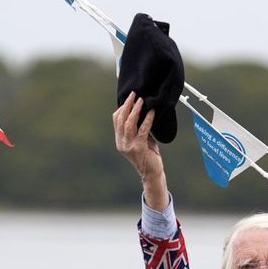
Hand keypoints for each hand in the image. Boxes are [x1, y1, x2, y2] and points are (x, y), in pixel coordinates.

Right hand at [112, 92, 168, 208]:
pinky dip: (147, 119)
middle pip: (121, 119)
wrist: (151, 173)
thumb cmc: (147, 156)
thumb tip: (142, 112)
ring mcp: (129, 145)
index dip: (121, 108)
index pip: (116, 120)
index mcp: (119, 140)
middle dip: (127, 105)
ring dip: (136, 110)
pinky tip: (151, 112)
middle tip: (134, 94)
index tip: (128, 98)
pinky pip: (143, 130)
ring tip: (141, 100)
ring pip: (129, 123)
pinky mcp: (139, 147)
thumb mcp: (140, 140)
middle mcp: (121, 142)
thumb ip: (138, 129)